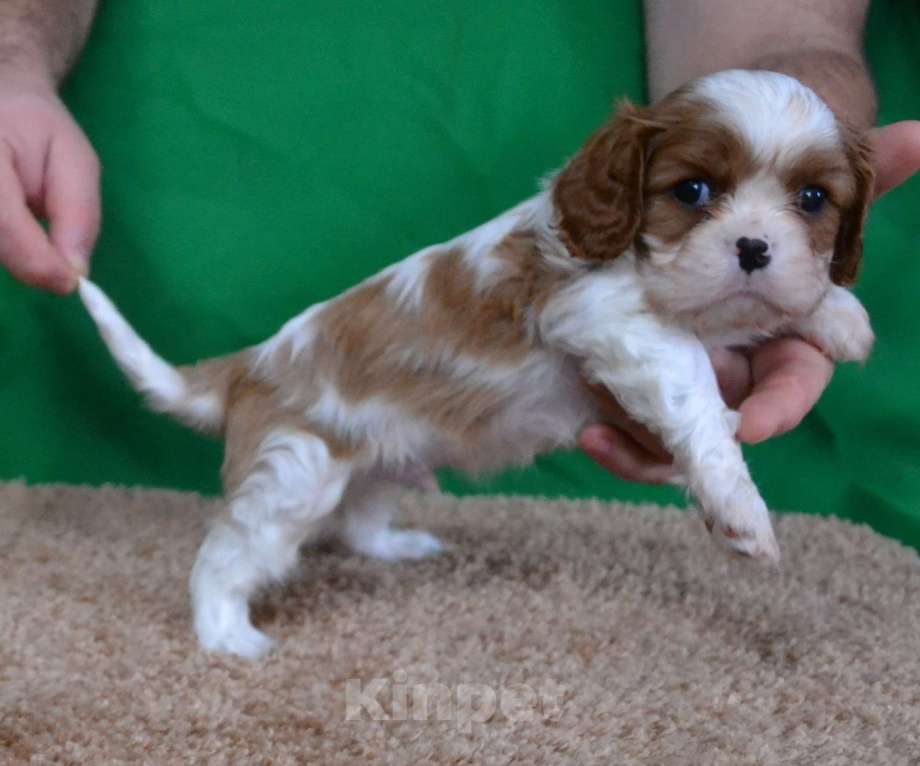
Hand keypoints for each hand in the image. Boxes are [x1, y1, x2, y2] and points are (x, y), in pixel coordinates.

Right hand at [0, 70, 99, 293]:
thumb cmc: (37, 128)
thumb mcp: (74, 160)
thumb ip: (77, 213)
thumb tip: (74, 271)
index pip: (2, 220)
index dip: (37, 260)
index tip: (71, 282)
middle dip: (28, 261)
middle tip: (59, 256)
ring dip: (14, 252)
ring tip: (25, 212)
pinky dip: (6, 247)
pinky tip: (14, 225)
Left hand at [581, 120, 919, 483]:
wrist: (674, 207)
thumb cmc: (748, 209)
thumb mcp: (792, 198)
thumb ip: (855, 184)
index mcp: (777, 341)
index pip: (791, 385)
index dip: (780, 407)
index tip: (752, 426)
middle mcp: (731, 369)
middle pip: (722, 427)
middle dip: (698, 446)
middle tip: (665, 456)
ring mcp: (680, 384)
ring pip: (672, 440)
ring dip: (640, 439)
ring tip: (602, 422)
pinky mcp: (634, 392)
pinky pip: (630, 438)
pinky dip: (613, 444)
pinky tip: (587, 436)